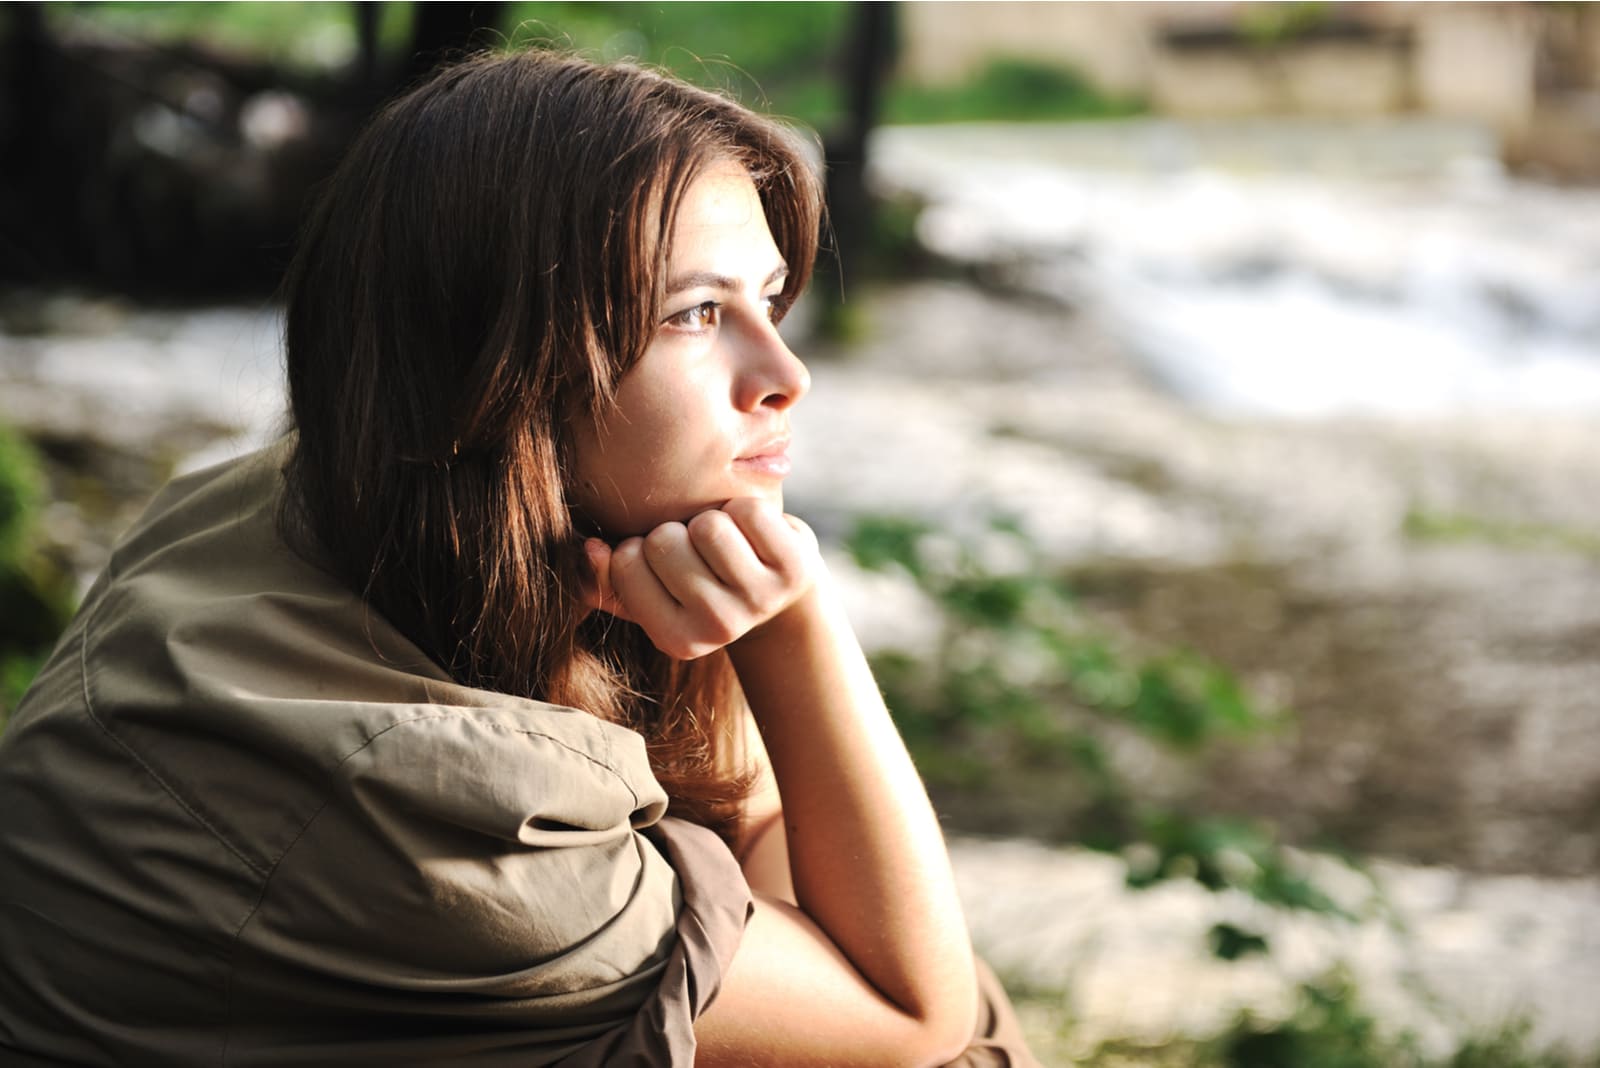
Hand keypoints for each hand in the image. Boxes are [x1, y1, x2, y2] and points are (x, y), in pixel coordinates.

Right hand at [580, 498, 819, 660]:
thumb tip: (588, 548)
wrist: (777, 596)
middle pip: (665, 540)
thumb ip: (603, 579)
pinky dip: (745, 509)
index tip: (663, 565)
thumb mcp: (649, 594)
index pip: (626, 561)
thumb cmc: (699, 588)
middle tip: (698, 554)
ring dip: (710, 520)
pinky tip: (753, 535)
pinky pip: (749, 512)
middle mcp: (719, 628)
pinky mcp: (794, 568)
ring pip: (708, 526)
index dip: (639, 547)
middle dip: (675, 533)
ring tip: (724, 544)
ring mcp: (761, 599)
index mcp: (676, 641)